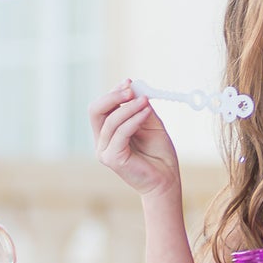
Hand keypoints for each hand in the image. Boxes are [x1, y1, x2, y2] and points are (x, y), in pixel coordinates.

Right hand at [90, 79, 181, 197]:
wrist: (167, 180)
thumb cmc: (159, 154)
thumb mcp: (151, 124)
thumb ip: (141, 108)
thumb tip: (134, 88)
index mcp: (108, 132)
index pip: (102, 107)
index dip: (114, 92)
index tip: (129, 82)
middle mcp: (102, 141)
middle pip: (95, 111)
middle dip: (112, 96)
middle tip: (130, 88)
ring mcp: (104, 151)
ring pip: (109, 120)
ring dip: (128, 107)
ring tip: (145, 101)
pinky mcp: (112, 158)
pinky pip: (120, 133)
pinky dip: (133, 119)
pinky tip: (146, 112)